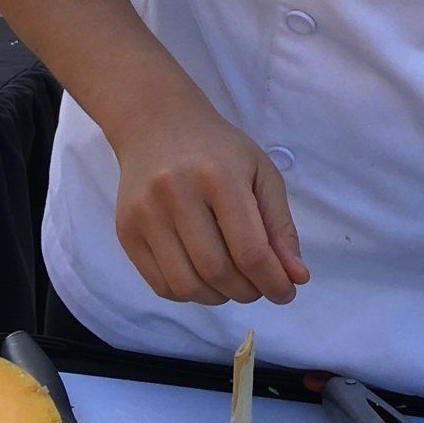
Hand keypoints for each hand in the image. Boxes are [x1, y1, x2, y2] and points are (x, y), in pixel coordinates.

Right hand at [111, 80, 308, 307]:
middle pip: (217, 271)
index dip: (273, 281)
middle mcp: (176, 194)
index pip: (249, 249)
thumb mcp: (261, 174)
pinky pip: (161, 284)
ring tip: (232, 282)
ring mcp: (145, 214)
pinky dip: (189, 293)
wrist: (157, 126)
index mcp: (218, 176)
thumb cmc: (218, 151)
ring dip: (218, 297)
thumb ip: (281, 227)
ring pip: (187, 285)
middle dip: (247, 291)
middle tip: (259, 286)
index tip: (286, 293)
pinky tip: (203, 277)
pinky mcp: (126, 231)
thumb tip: (297, 277)